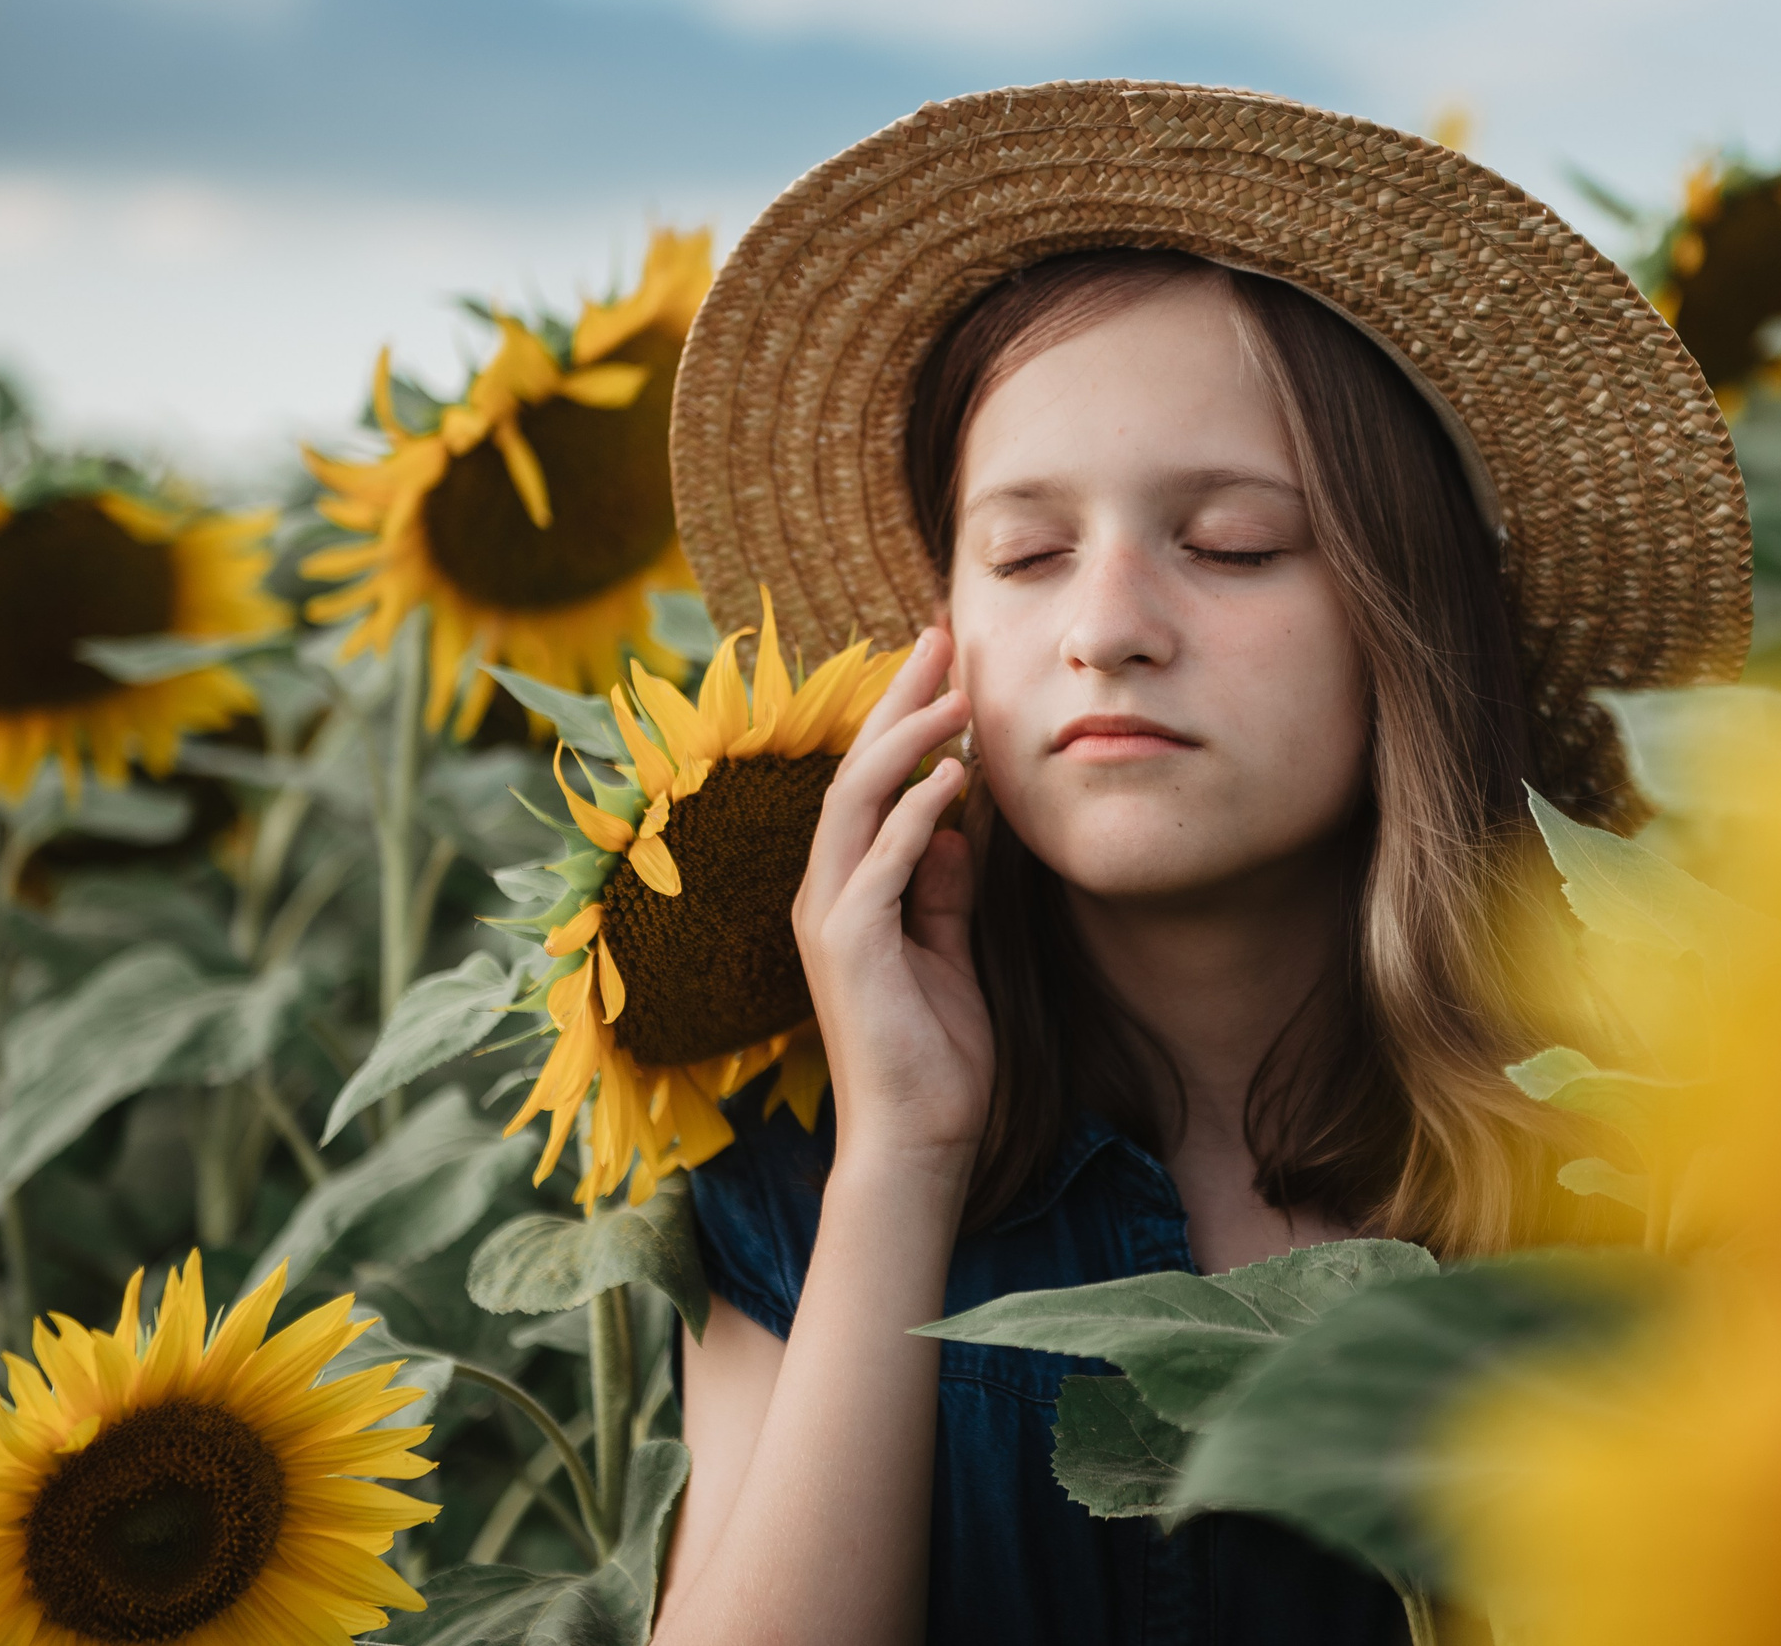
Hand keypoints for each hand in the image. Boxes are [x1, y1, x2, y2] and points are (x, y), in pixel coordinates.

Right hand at [792, 627, 991, 1182]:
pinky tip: (952, 778)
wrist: (919, 1142)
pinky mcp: (849, 949)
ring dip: (904, 742)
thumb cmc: (935, 1055)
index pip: (869, 783)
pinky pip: (879, 864)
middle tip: (938, 637)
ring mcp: (831, 918)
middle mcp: (825, 893)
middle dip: (896, 700)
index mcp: (847, 891)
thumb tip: (954, 824)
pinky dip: (914, 815)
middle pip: (852, 773)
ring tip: (954, 693)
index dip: (902, 719)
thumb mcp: (949, 951)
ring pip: (855, 804)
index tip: (945, 665)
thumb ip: (944, 889)